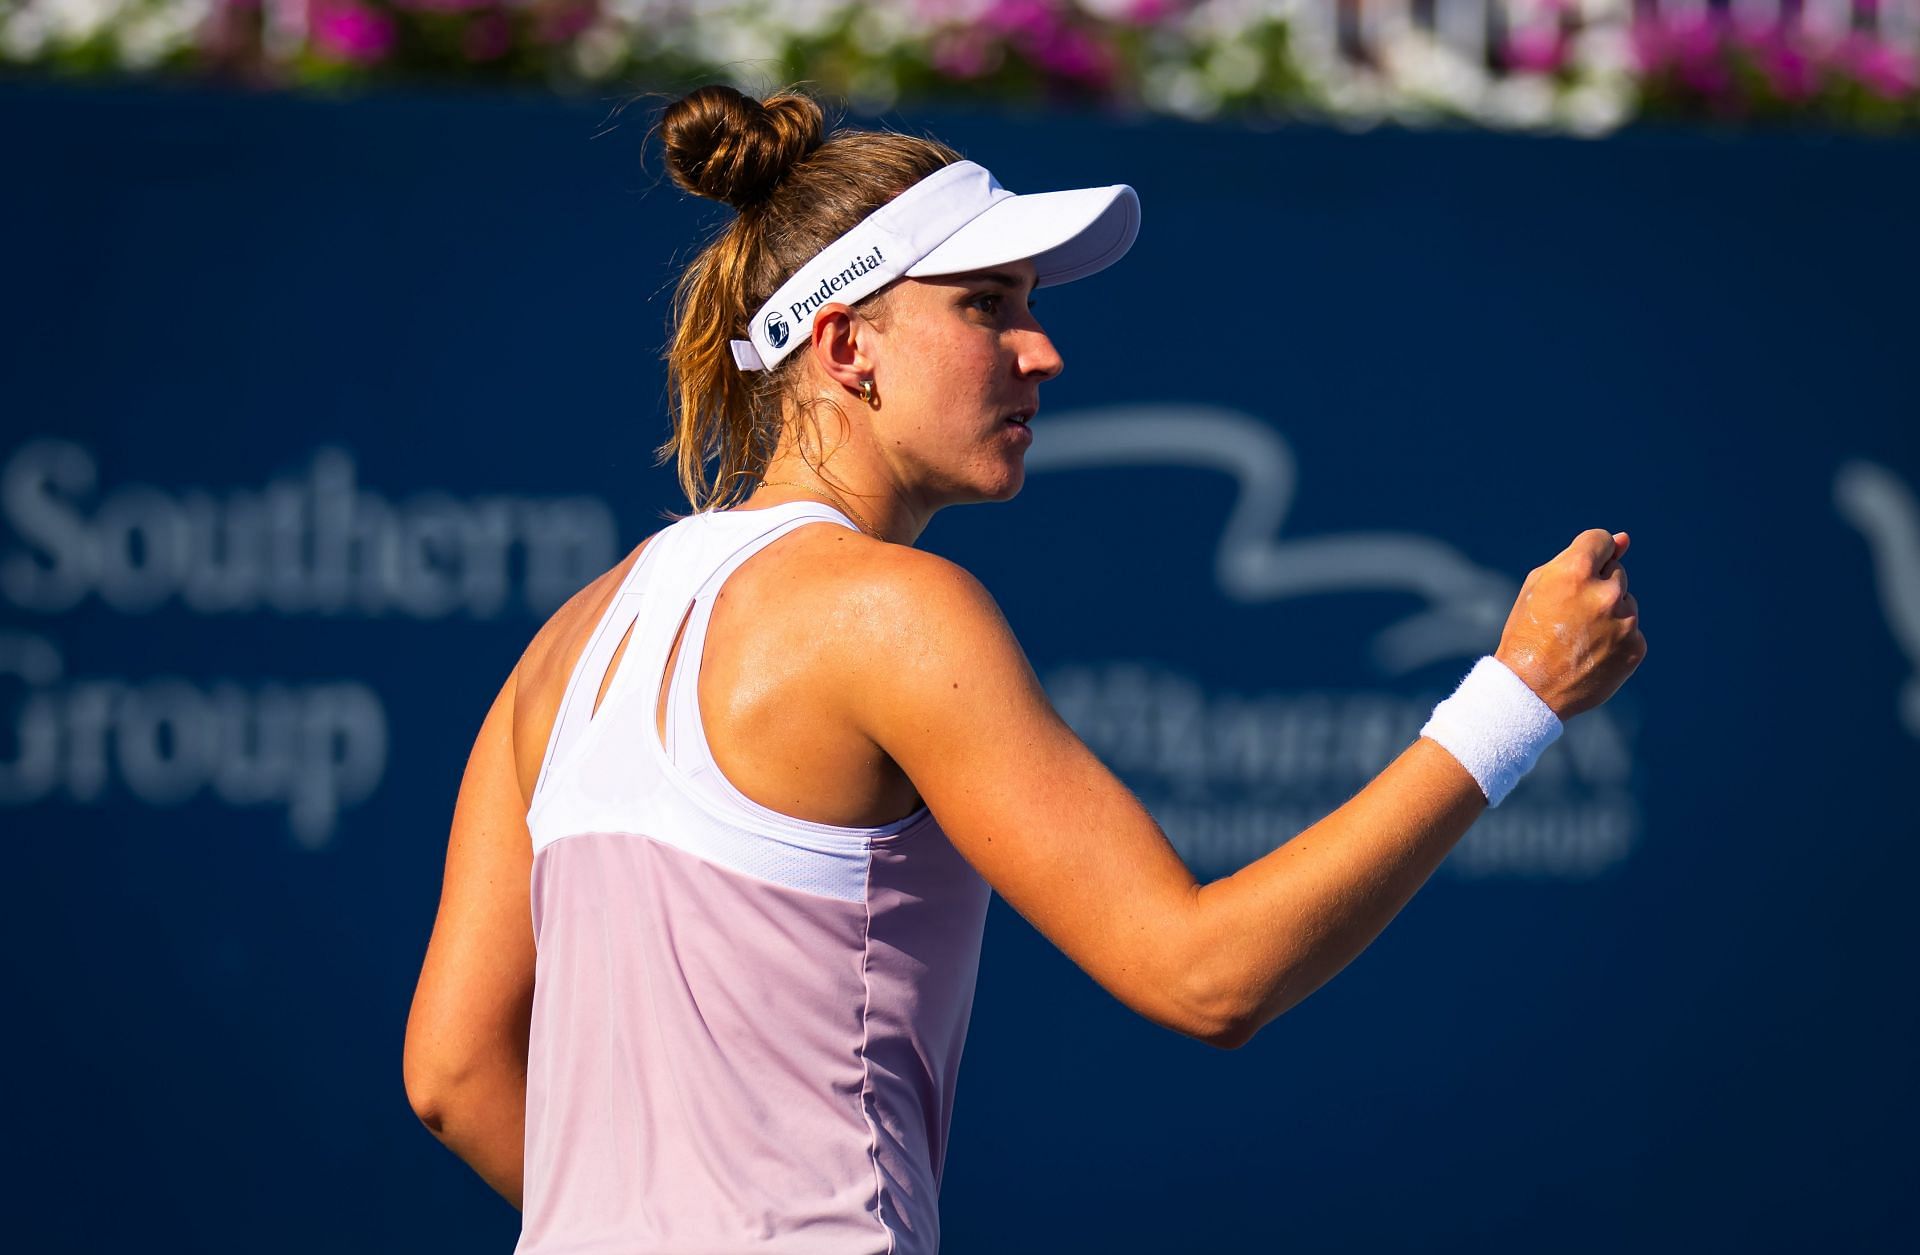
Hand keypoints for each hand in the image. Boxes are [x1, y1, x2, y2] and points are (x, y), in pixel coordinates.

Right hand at [1494, 529, 1646, 720]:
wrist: (1529, 689)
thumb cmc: (1528, 632)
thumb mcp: (1540, 586)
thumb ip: (1579, 557)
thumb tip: (1624, 539)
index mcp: (1576, 571)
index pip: (1601, 540)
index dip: (1589, 555)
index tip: (1579, 574)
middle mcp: (1605, 593)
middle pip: (1616, 573)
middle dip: (1597, 588)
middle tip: (1570, 616)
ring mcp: (1624, 622)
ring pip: (1626, 603)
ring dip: (1609, 613)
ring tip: (1579, 638)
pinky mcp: (1635, 647)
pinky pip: (1631, 631)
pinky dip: (1615, 639)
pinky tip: (1591, 653)